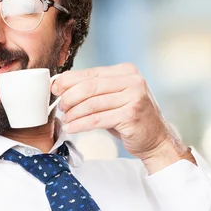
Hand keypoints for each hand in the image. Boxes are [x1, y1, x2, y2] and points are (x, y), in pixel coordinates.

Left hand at [53, 63, 192, 172]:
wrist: (156, 139)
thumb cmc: (129, 119)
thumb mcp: (114, 98)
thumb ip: (95, 90)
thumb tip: (62, 87)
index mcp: (126, 71)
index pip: (90, 73)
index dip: (68, 81)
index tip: (54, 89)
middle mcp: (132, 80)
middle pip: (89, 87)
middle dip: (69, 97)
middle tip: (60, 107)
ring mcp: (134, 97)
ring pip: (91, 104)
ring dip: (73, 113)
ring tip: (65, 120)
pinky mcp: (131, 115)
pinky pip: (97, 119)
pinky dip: (80, 124)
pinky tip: (72, 128)